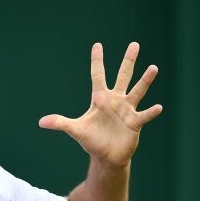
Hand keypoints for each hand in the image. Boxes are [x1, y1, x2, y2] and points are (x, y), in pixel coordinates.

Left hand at [39, 42, 161, 166]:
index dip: (97, 61)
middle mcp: (115, 100)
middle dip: (128, 61)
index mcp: (100, 99)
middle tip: (134, 44)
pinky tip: (158, 107)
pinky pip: (144, 115)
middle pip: (123, 76)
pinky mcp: (135, 123)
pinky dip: (150, 112)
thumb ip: (60, 123)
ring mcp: (126, 110)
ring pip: (137, 91)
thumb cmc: (91, 140)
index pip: (98, 75)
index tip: (97, 45)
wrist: (106, 156)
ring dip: (145, 81)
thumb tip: (41, 122)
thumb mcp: (75, 130)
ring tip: (153, 68)